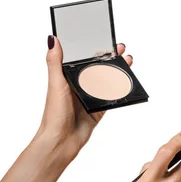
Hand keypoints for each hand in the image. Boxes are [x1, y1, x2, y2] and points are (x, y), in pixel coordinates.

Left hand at [34, 35, 133, 161]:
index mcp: (67, 79)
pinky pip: (111, 97)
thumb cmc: (54, 114)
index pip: (83, 60)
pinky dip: (119, 90)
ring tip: (127, 62)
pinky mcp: (98, 109)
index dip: (95, 50)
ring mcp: (89, 98)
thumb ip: (55, 62)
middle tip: (121, 50)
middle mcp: (79, 87)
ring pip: (107, 81)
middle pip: (98, 69)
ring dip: (117, 72)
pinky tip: (126, 83)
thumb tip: (52, 40)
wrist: (61, 141)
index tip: (106, 41)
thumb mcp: (56, 83)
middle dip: (111, 59)